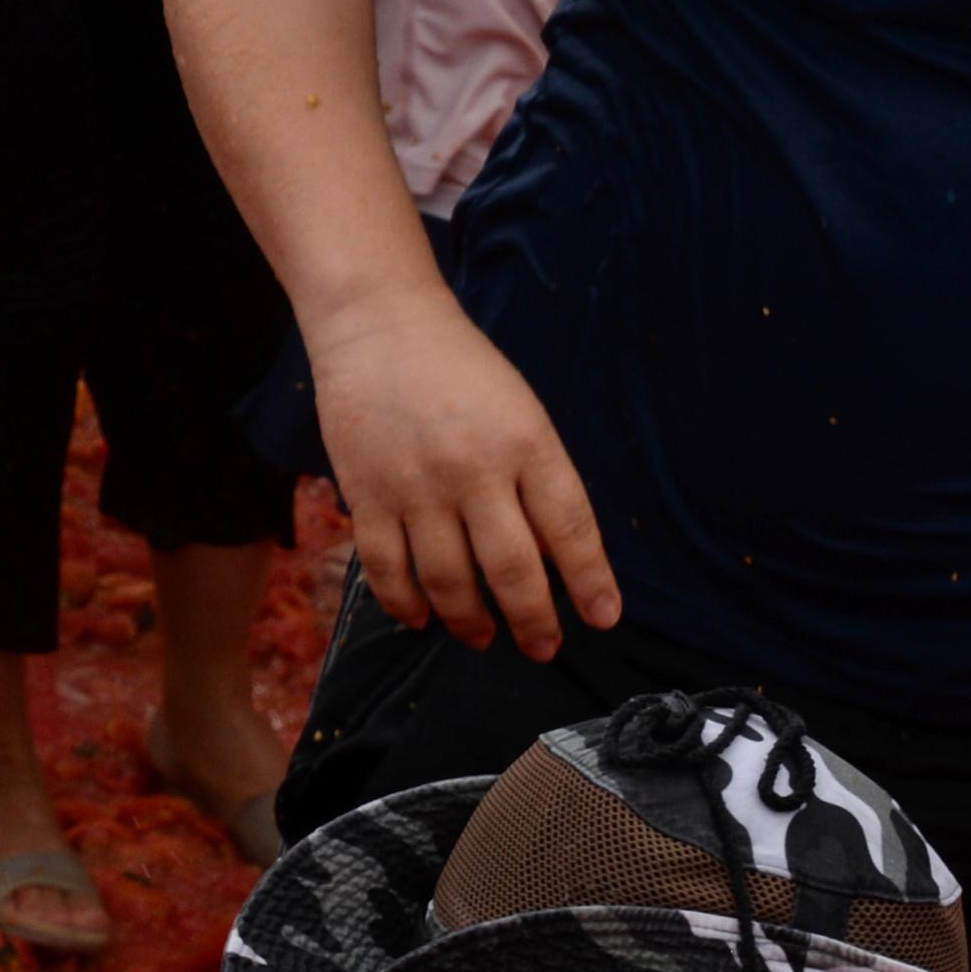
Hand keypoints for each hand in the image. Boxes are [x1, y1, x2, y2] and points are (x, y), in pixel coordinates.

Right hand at [306, 285, 620, 660]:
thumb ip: (537, 479)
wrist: (378, 324)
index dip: (591, 581)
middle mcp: (474, 469)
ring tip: (482, 636)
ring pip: (448, 579)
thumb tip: (552, 559)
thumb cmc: (461, 369)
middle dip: (533, 620)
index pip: (570, 528)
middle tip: (542, 647)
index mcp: (526, 443)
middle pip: (511, 568)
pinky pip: (386, 567)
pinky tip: (420, 618)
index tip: (604, 619)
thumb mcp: (520, 412)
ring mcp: (416, 485)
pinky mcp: (366, 492)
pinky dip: (405, 603)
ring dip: (469, 620)